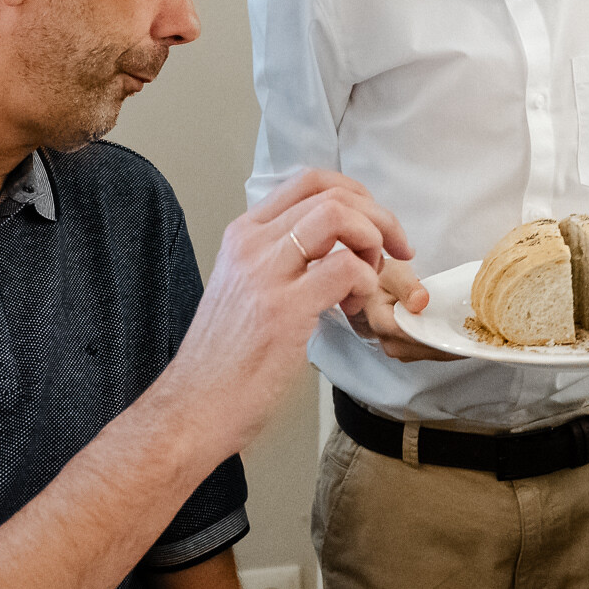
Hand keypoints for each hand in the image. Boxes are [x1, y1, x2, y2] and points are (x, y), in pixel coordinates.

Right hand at [156, 169, 413, 456]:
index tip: (375, 226)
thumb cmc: (225, 360)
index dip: (357, 195)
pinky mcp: (283, 309)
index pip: (309, 181)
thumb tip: (334, 251)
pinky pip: (346, 269)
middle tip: (395, 252)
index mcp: (244, 234)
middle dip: (379, 217)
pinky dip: (367, 286)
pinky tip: (354, 312)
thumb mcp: (245, 289)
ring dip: (373, 243)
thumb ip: (281, 261)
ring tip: (371, 280)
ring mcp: (266, 273)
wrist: (194, 406)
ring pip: (339, 217)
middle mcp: (252, 243)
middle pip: (332, 193)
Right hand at [346, 258, 463, 361]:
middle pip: (427, 348)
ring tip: (474, 330)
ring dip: (454, 344)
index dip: (439, 334)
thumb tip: (420, 301)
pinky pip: (435, 353)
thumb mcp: (395, 272)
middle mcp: (391, 343)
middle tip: (478, 328)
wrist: (381, 287)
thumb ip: (406, 285)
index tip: (462, 328)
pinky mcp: (412, 352)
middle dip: (451, 340)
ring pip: (434, 353)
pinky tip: (465, 334)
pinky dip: (450, 344)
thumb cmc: (386, 278)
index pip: (413, 335)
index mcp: (382, 323)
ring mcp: (402, 350)